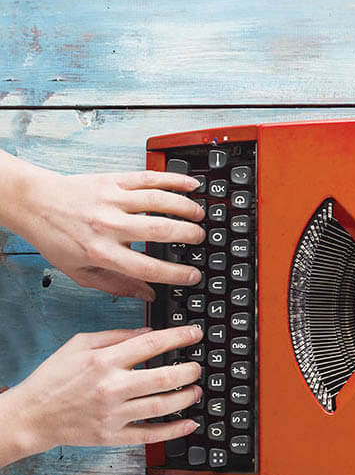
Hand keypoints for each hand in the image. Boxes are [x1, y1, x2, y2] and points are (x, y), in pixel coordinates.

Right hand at [0, 326, 202, 467]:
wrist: (31, 416)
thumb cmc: (53, 378)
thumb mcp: (78, 345)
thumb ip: (115, 336)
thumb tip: (148, 331)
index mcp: (103, 361)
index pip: (151, 344)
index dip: (179, 337)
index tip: (195, 334)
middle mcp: (111, 387)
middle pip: (163, 377)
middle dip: (189, 371)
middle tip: (197, 367)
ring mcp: (113, 413)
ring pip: (161, 405)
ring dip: (186, 397)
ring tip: (196, 390)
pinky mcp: (112, 435)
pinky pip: (149, 434)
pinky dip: (173, 430)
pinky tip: (189, 424)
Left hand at [3, 160, 204, 299]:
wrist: (34, 203)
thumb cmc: (56, 238)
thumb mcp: (80, 272)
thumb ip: (116, 286)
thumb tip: (148, 295)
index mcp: (101, 252)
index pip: (148, 267)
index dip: (175, 274)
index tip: (192, 275)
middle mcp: (108, 226)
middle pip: (161, 231)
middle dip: (188, 236)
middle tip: (200, 239)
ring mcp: (112, 200)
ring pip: (160, 202)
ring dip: (186, 208)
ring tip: (200, 215)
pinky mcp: (113, 181)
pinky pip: (149, 178)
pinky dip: (173, 180)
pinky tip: (191, 185)